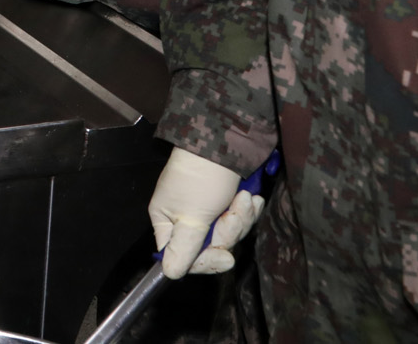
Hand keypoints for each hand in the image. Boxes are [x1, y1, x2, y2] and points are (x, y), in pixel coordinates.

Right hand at [149, 147, 265, 278]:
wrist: (224, 141)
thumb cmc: (200, 178)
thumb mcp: (190, 217)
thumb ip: (182, 249)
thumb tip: (170, 274)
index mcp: (167, 222)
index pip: (183, 258)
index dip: (205, 260)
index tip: (223, 256)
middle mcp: (185, 218)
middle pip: (210, 246)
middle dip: (228, 232)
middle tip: (233, 214)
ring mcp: (208, 209)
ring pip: (229, 233)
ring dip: (241, 218)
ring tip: (244, 198)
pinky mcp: (227, 200)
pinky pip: (240, 218)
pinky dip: (247, 209)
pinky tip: (251, 197)